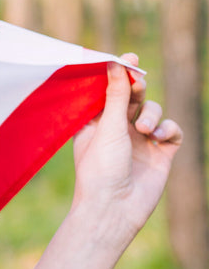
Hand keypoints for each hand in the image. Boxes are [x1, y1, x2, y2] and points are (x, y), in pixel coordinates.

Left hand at [71, 54, 181, 244]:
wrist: (115, 208)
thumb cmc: (101, 168)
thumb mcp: (108, 127)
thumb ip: (116, 95)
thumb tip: (114, 63)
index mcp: (96, 122)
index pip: (108, 91)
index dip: (117, 75)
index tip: (128, 59)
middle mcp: (117, 129)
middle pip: (133, 97)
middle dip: (137, 88)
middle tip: (139, 80)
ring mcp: (140, 141)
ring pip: (154, 112)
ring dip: (152, 114)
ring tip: (143, 130)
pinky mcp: (160, 153)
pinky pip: (171, 130)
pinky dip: (168, 128)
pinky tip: (158, 137)